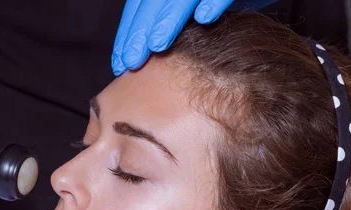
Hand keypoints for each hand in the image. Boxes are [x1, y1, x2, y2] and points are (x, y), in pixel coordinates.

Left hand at [112, 0, 277, 74]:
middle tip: (131, 62)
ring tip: (157, 45)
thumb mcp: (194, 12)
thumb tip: (148, 56)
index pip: (140, 5)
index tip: (120, 63)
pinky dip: (214, 0)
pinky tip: (204, 18)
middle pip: (154, 0)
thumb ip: (174, 26)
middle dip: (140, 31)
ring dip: (169, 18)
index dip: (128, 32)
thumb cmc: (229, 0)